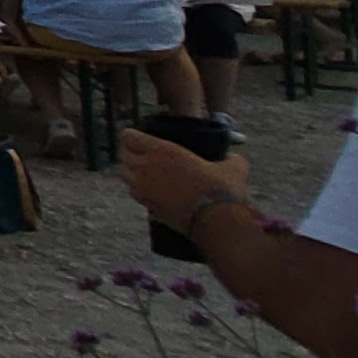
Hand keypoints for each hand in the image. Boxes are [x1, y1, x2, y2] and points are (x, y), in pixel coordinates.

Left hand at [118, 126, 251, 232]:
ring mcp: (143, 188)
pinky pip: (134, 194)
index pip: (129, 136)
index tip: (140, 138)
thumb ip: (231, 159)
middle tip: (142, 155)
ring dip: (131, 172)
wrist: (215, 221)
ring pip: (124, 175)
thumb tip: (234, 159)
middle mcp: (146, 167)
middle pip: (123, 155)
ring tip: (145, 173)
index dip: (133, 136)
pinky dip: (139, 191)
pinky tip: (153, 191)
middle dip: (130, 153)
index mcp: (161, 150)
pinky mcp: (146, 207)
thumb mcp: (233, 167)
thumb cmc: (222, 189)